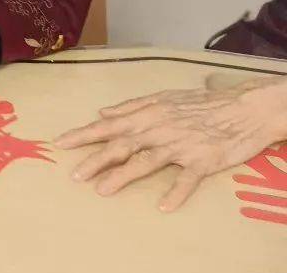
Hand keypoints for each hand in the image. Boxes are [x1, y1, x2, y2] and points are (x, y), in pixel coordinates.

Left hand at [55, 77, 286, 211]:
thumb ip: (131, 106)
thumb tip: (102, 112)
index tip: (60, 143)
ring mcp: (180, 145)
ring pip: (147, 161)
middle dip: (95, 160)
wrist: (244, 108)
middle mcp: (159, 129)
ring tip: (102, 190)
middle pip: (121, 145)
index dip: (84, 134)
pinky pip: (187, 178)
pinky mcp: (202, 161)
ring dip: (123, 175)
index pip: (109, 125)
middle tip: (74, 175)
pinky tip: (163, 206)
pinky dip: (175, 192)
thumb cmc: (201, 103)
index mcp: (148, 114)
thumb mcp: (163, 97)